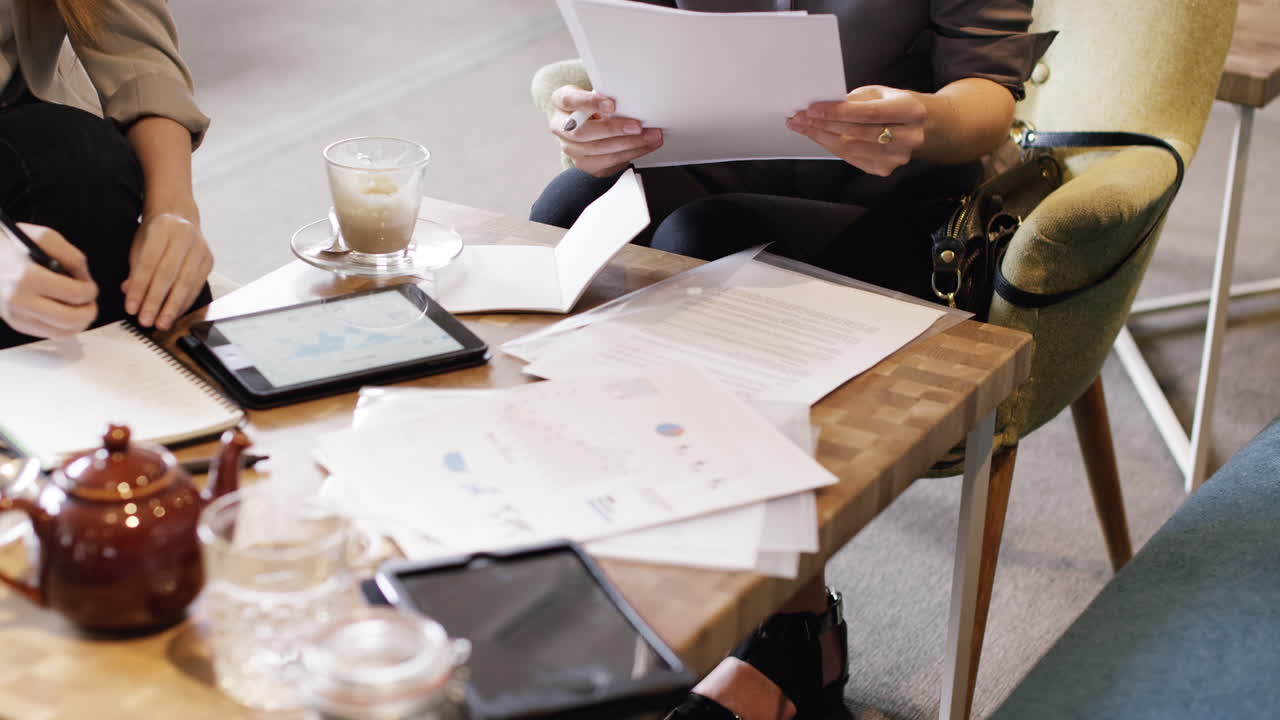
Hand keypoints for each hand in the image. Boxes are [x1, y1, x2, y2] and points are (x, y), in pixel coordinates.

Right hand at [0, 223, 97, 338]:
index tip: (89, 285)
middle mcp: (19, 300)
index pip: (74, 294)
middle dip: (88, 310)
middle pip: (70, 319)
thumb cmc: (14, 245)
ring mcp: (16, 315)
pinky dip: (65, 328)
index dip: (90, 290)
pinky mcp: (16, 323)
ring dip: (80, 322)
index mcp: (26, 277)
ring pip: (62, 332)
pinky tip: (67, 314)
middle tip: (89, 301)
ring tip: (80, 308)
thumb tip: (85, 280)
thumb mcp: (44, 237)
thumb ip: (72, 256)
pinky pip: (50, 335)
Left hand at [123, 212, 212, 329]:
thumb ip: (135, 270)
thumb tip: (130, 294)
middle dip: (156, 301)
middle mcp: (185, 236)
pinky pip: (197, 286)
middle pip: (169, 274)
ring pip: (186, 282)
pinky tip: (174, 313)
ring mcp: (201, 248)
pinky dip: (184, 302)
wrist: (179, 218)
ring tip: (161, 322)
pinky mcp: (209, 260)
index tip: (132, 308)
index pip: (148, 263)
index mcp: (162, 228)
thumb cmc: (156, 235)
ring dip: (172, 306)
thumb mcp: (139, 246)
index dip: (140, 288)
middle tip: (146, 320)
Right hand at [549, 85, 662, 176]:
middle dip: (612, 130)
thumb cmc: (595, 106)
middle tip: (637, 126)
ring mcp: (571, 148)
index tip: (612, 104)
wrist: (591, 126)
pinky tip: (645, 145)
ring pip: (598, 150)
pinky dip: (631, 153)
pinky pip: (609, 161)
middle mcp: (561, 126)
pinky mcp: (585, 164)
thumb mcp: (597, 94)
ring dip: (629, 144)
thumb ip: (606, 94)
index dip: (589, 103)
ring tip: (650, 136)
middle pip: (581, 132)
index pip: (568, 100)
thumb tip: (631, 97)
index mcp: (561, 102)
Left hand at [786, 85, 926, 176]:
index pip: (868, 113)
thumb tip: (822, 107)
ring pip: (850, 149)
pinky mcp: (885, 169)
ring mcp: (898, 157)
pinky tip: (819, 137)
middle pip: (856, 133)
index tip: (812, 109)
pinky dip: (832, 147)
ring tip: (803, 126)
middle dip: (823, 125)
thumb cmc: (898, 105)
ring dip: (822, 137)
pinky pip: (851, 159)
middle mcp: (908, 137)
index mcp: (910, 111)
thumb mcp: (882, 93)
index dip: (837, 112)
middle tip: (799, 118)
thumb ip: (856, 100)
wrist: (924, 127)